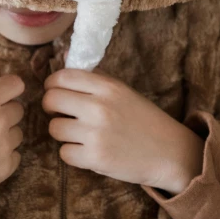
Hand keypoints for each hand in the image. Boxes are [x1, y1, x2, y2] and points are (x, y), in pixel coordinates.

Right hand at [0, 71, 24, 202]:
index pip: (16, 84)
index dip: (8, 88)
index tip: (1, 96)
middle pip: (18, 109)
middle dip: (4, 113)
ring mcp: (4, 145)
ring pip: (17, 134)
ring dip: (4, 136)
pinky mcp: (6, 167)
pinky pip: (14, 155)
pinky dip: (2, 157)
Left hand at [42, 69, 203, 194]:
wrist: (168, 153)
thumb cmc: (143, 119)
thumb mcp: (122, 91)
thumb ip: (94, 79)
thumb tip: (63, 60)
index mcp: (107, 87)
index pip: (62, 77)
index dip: (52, 84)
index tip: (55, 92)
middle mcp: (99, 107)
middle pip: (51, 100)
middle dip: (51, 107)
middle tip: (61, 114)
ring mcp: (96, 133)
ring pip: (54, 128)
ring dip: (62, 132)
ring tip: (78, 134)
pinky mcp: (95, 158)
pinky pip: (64, 153)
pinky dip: (72, 153)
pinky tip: (86, 150)